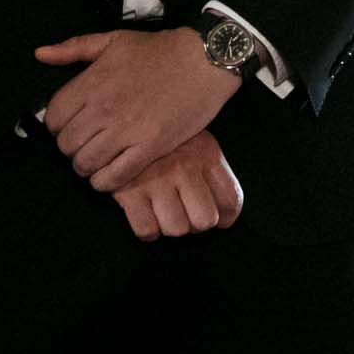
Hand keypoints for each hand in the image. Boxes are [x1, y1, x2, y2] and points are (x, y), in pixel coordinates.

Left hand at [37, 27, 240, 192]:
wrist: (206, 59)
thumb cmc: (160, 50)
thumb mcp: (114, 40)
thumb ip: (74, 47)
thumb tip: (40, 54)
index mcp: (91, 84)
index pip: (53, 120)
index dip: (60, 126)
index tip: (74, 126)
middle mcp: (103, 110)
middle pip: (66, 145)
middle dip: (73, 147)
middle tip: (89, 143)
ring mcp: (127, 130)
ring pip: (86, 164)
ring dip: (88, 166)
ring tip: (100, 160)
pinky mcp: (150, 147)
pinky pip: (115, 176)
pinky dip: (106, 182)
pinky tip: (111, 175)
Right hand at [110, 132, 243, 240]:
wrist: (123, 122)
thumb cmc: (166, 141)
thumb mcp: (198, 142)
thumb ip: (213, 172)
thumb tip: (225, 217)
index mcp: (207, 155)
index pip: (231, 199)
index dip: (227, 217)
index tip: (220, 220)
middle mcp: (185, 169)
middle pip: (205, 220)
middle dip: (197, 224)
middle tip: (188, 215)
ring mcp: (156, 181)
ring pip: (177, 229)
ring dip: (171, 227)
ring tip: (165, 213)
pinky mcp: (128, 192)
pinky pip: (147, 230)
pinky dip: (148, 231)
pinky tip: (147, 218)